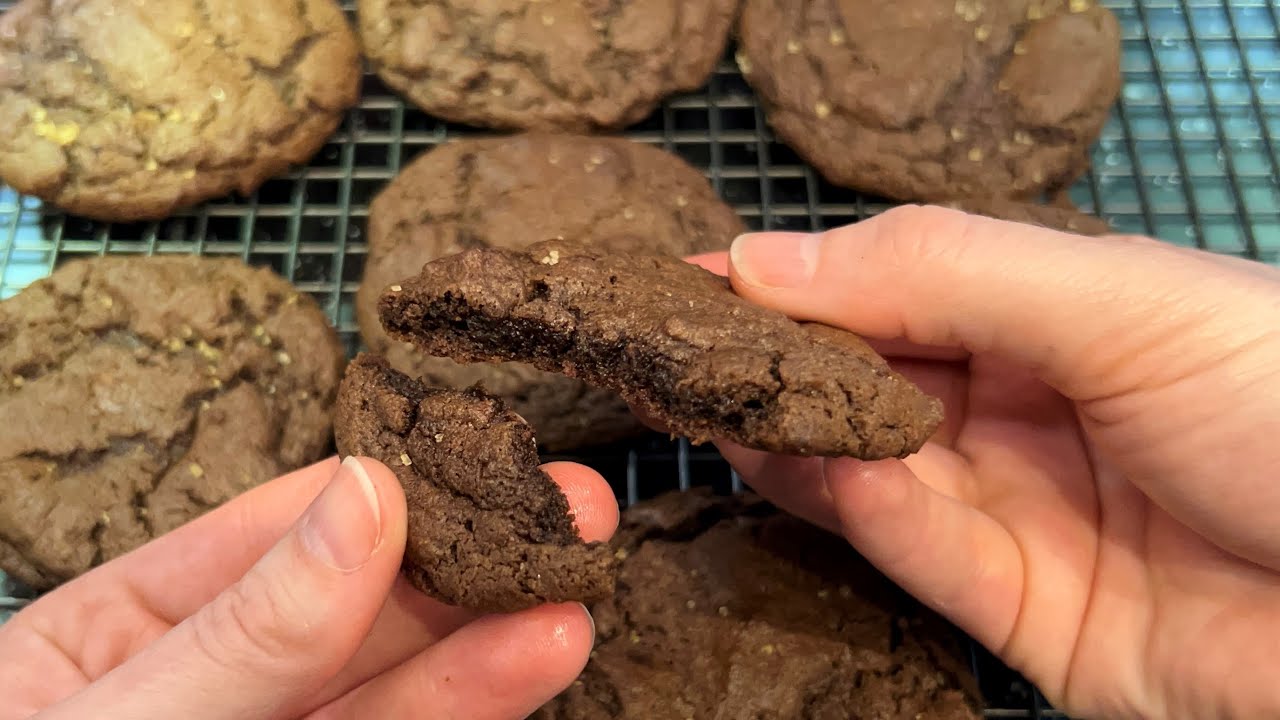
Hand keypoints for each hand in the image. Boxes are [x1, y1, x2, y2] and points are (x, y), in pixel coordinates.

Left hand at [0, 456, 617, 719]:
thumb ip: (240, 629)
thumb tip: (363, 499)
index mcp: (116, 637)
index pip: (265, 538)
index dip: (379, 493)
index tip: (474, 466)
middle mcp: (205, 693)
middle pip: (352, 609)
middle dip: (464, 559)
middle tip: (565, 512)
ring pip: (389, 691)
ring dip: (487, 643)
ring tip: (569, 602)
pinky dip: (468, 708)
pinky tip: (527, 665)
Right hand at [692, 206, 1279, 718]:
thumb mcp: (1118, 302)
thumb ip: (941, 271)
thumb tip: (768, 255)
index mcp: (1062, 315)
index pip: (902, 288)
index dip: (804, 282)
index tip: (701, 281)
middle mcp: (1034, 412)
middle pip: (879, 384)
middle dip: (783, 366)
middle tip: (680, 353)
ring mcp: (1029, 516)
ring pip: (881, 473)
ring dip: (803, 439)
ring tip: (720, 406)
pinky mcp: (1031, 618)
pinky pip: (926, 557)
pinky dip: (864, 512)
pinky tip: (809, 468)